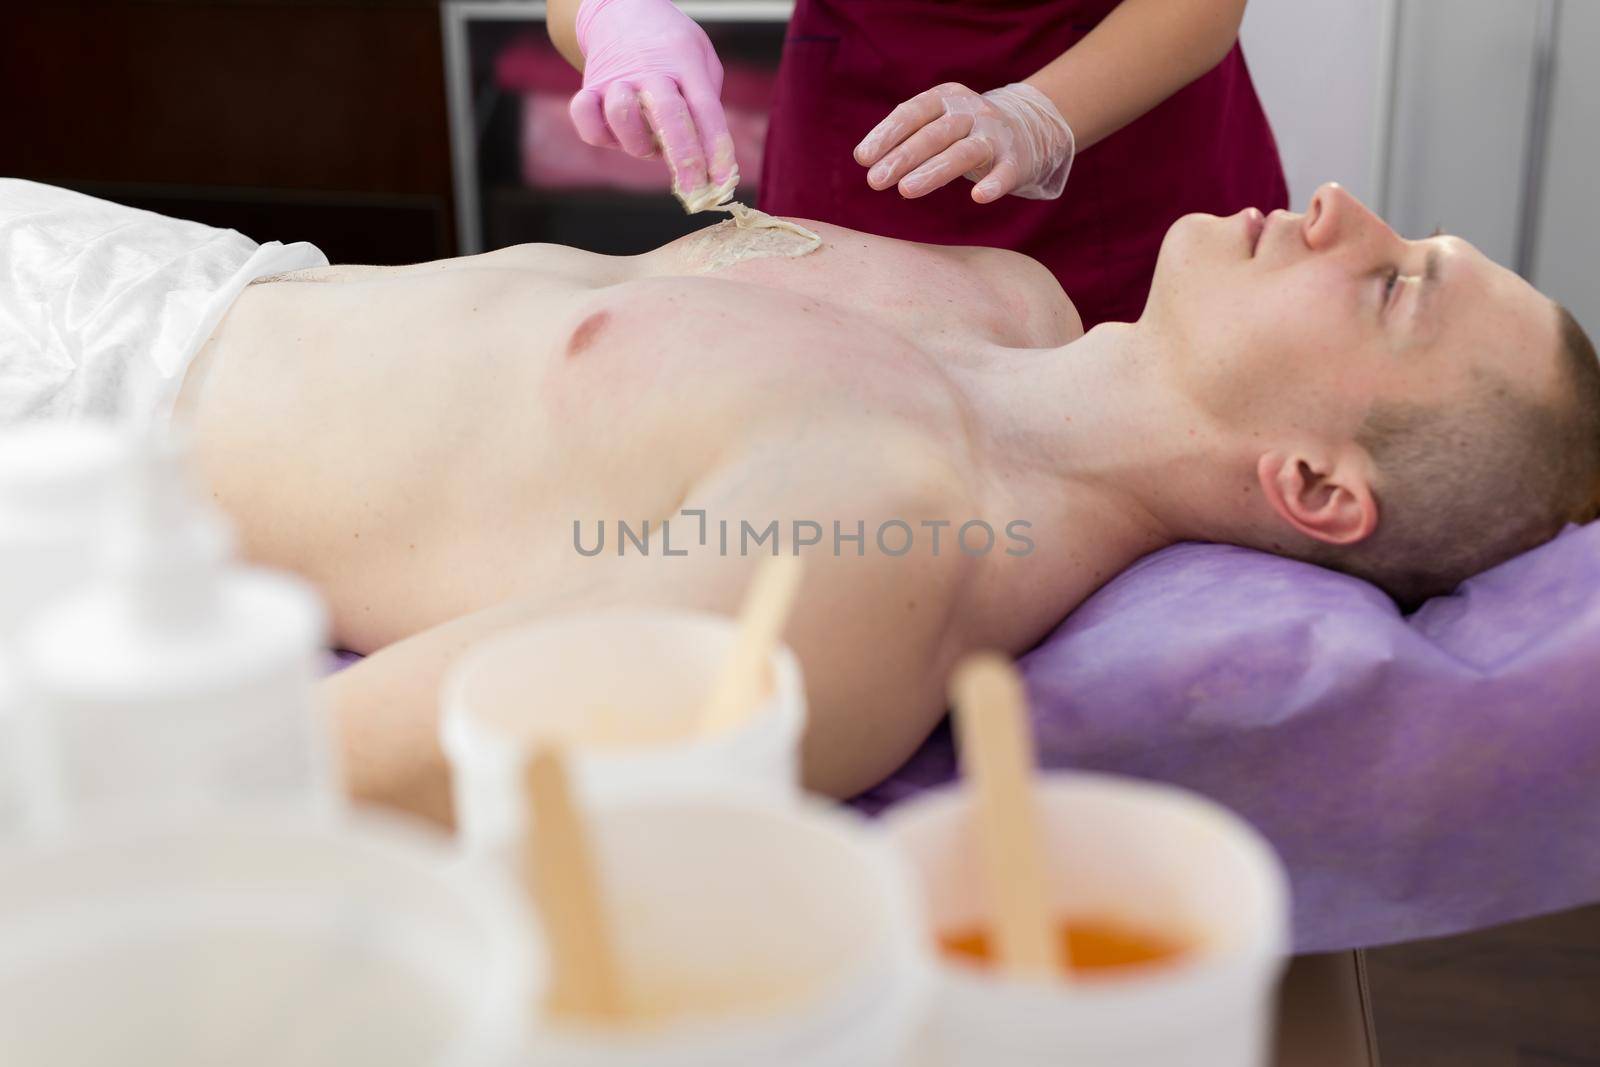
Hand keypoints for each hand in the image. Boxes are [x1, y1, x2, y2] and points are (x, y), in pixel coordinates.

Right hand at [569, 0, 735, 196]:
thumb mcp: (701, 60)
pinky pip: (585, 118)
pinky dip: (597, 132)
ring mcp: (616, 79)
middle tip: (695, 191)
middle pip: (669, 116)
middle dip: (685, 159)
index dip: (716, 150)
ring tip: (647, 140)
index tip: (724, 183)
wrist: (621, 11)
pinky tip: (613, 134)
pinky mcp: (589, 88)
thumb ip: (706, 102)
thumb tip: (708, 156)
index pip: (705, 110)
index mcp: (684, 63)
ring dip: (638, 143)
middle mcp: (649, 71)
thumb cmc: (669, 47)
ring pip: (623, 118)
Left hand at [853, 82, 1074, 203]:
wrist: (1026, 130)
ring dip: (933, 171)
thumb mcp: (936, 122)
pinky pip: (1004, 171)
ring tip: (906, 191)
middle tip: (874, 181)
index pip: (912, 113)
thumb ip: (907, 136)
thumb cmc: (964, 131)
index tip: (863, 158)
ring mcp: (994, 135)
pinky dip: (993, 183)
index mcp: (945, 98)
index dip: (887, 134)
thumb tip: (865, 159)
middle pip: (933, 134)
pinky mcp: (1015, 160)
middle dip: (902, 157)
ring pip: (962, 152)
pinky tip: (979, 196)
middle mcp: (970, 111)